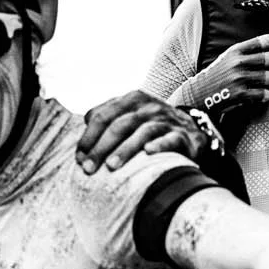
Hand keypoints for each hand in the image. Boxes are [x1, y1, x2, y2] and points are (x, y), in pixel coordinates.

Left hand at [76, 90, 205, 174]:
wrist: (189, 130)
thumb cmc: (150, 126)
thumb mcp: (129, 115)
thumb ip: (107, 118)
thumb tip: (83, 129)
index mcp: (132, 100)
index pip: (103, 116)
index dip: (89, 137)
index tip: (79, 157)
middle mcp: (149, 107)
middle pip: (119, 126)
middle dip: (101, 148)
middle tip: (88, 168)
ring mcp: (167, 120)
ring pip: (142, 133)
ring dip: (125, 150)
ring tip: (111, 166)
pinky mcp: (183, 135)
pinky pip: (170, 139)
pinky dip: (159, 145)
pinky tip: (148, 153)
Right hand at [187, 33, 268, 128]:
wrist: (198, 94)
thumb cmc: (216, 76)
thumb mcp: (228, 57)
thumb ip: (248, 52)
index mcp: (236, 50)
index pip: (267, 41)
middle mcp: (238, 63)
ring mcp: (239, 79)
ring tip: (267, 83)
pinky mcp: (240, 94)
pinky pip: (265, 94)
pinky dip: (265, 95)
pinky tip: (260, 94)